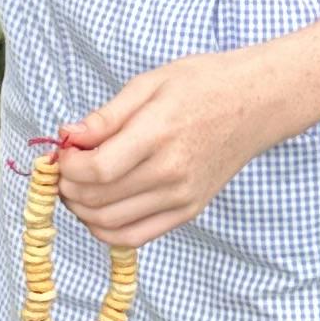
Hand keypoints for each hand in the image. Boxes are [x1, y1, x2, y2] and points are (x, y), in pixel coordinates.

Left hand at [50, 52, 286, 245]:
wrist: (257, 104)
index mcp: (159, 134)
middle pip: (98, 200)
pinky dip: (107, 230)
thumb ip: (106, 116)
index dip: (67, 168)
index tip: (62, 154)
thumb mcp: (150, 84)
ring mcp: (182, 197)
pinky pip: (136, 236)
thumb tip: (67, 136)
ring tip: (77, 188)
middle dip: (67, 189)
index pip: (97, 170)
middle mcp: (171, 173)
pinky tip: (98, 209)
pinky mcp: (189, 210)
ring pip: (111, 224)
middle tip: (63, 170)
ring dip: (82, 210)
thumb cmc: (203, 85)